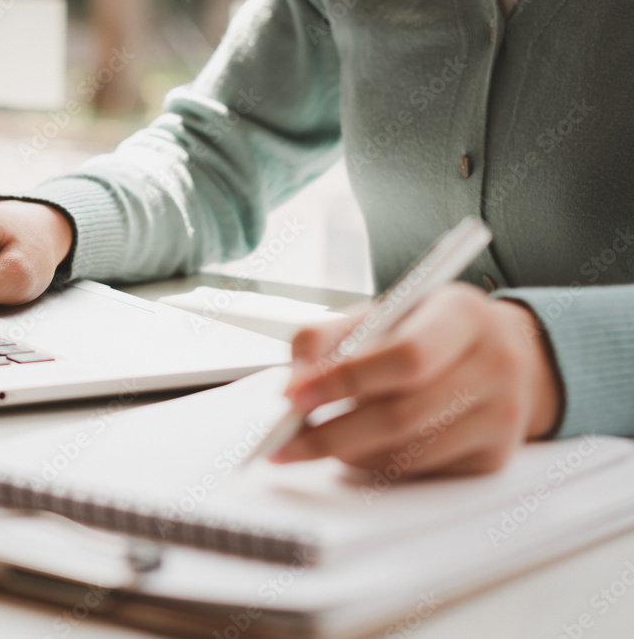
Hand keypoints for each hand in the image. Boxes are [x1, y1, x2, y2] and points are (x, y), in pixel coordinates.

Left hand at [275, 283, 560, 475]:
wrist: (504, 353)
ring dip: (349, 452)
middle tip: (282, 443)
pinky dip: (376, 465)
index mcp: (463, 315)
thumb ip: (326, 337)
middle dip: (330, 434)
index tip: (292, 397)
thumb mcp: (381, 314)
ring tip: (316, 441)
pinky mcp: (494, 458)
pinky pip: (420, 473)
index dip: (344, 380)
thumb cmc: (426, 330)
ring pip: (407, 453)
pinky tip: (357, 448)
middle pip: (402, 415)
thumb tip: (292, 385)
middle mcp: (495, 365)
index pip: (405, 356)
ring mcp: (502, 416)